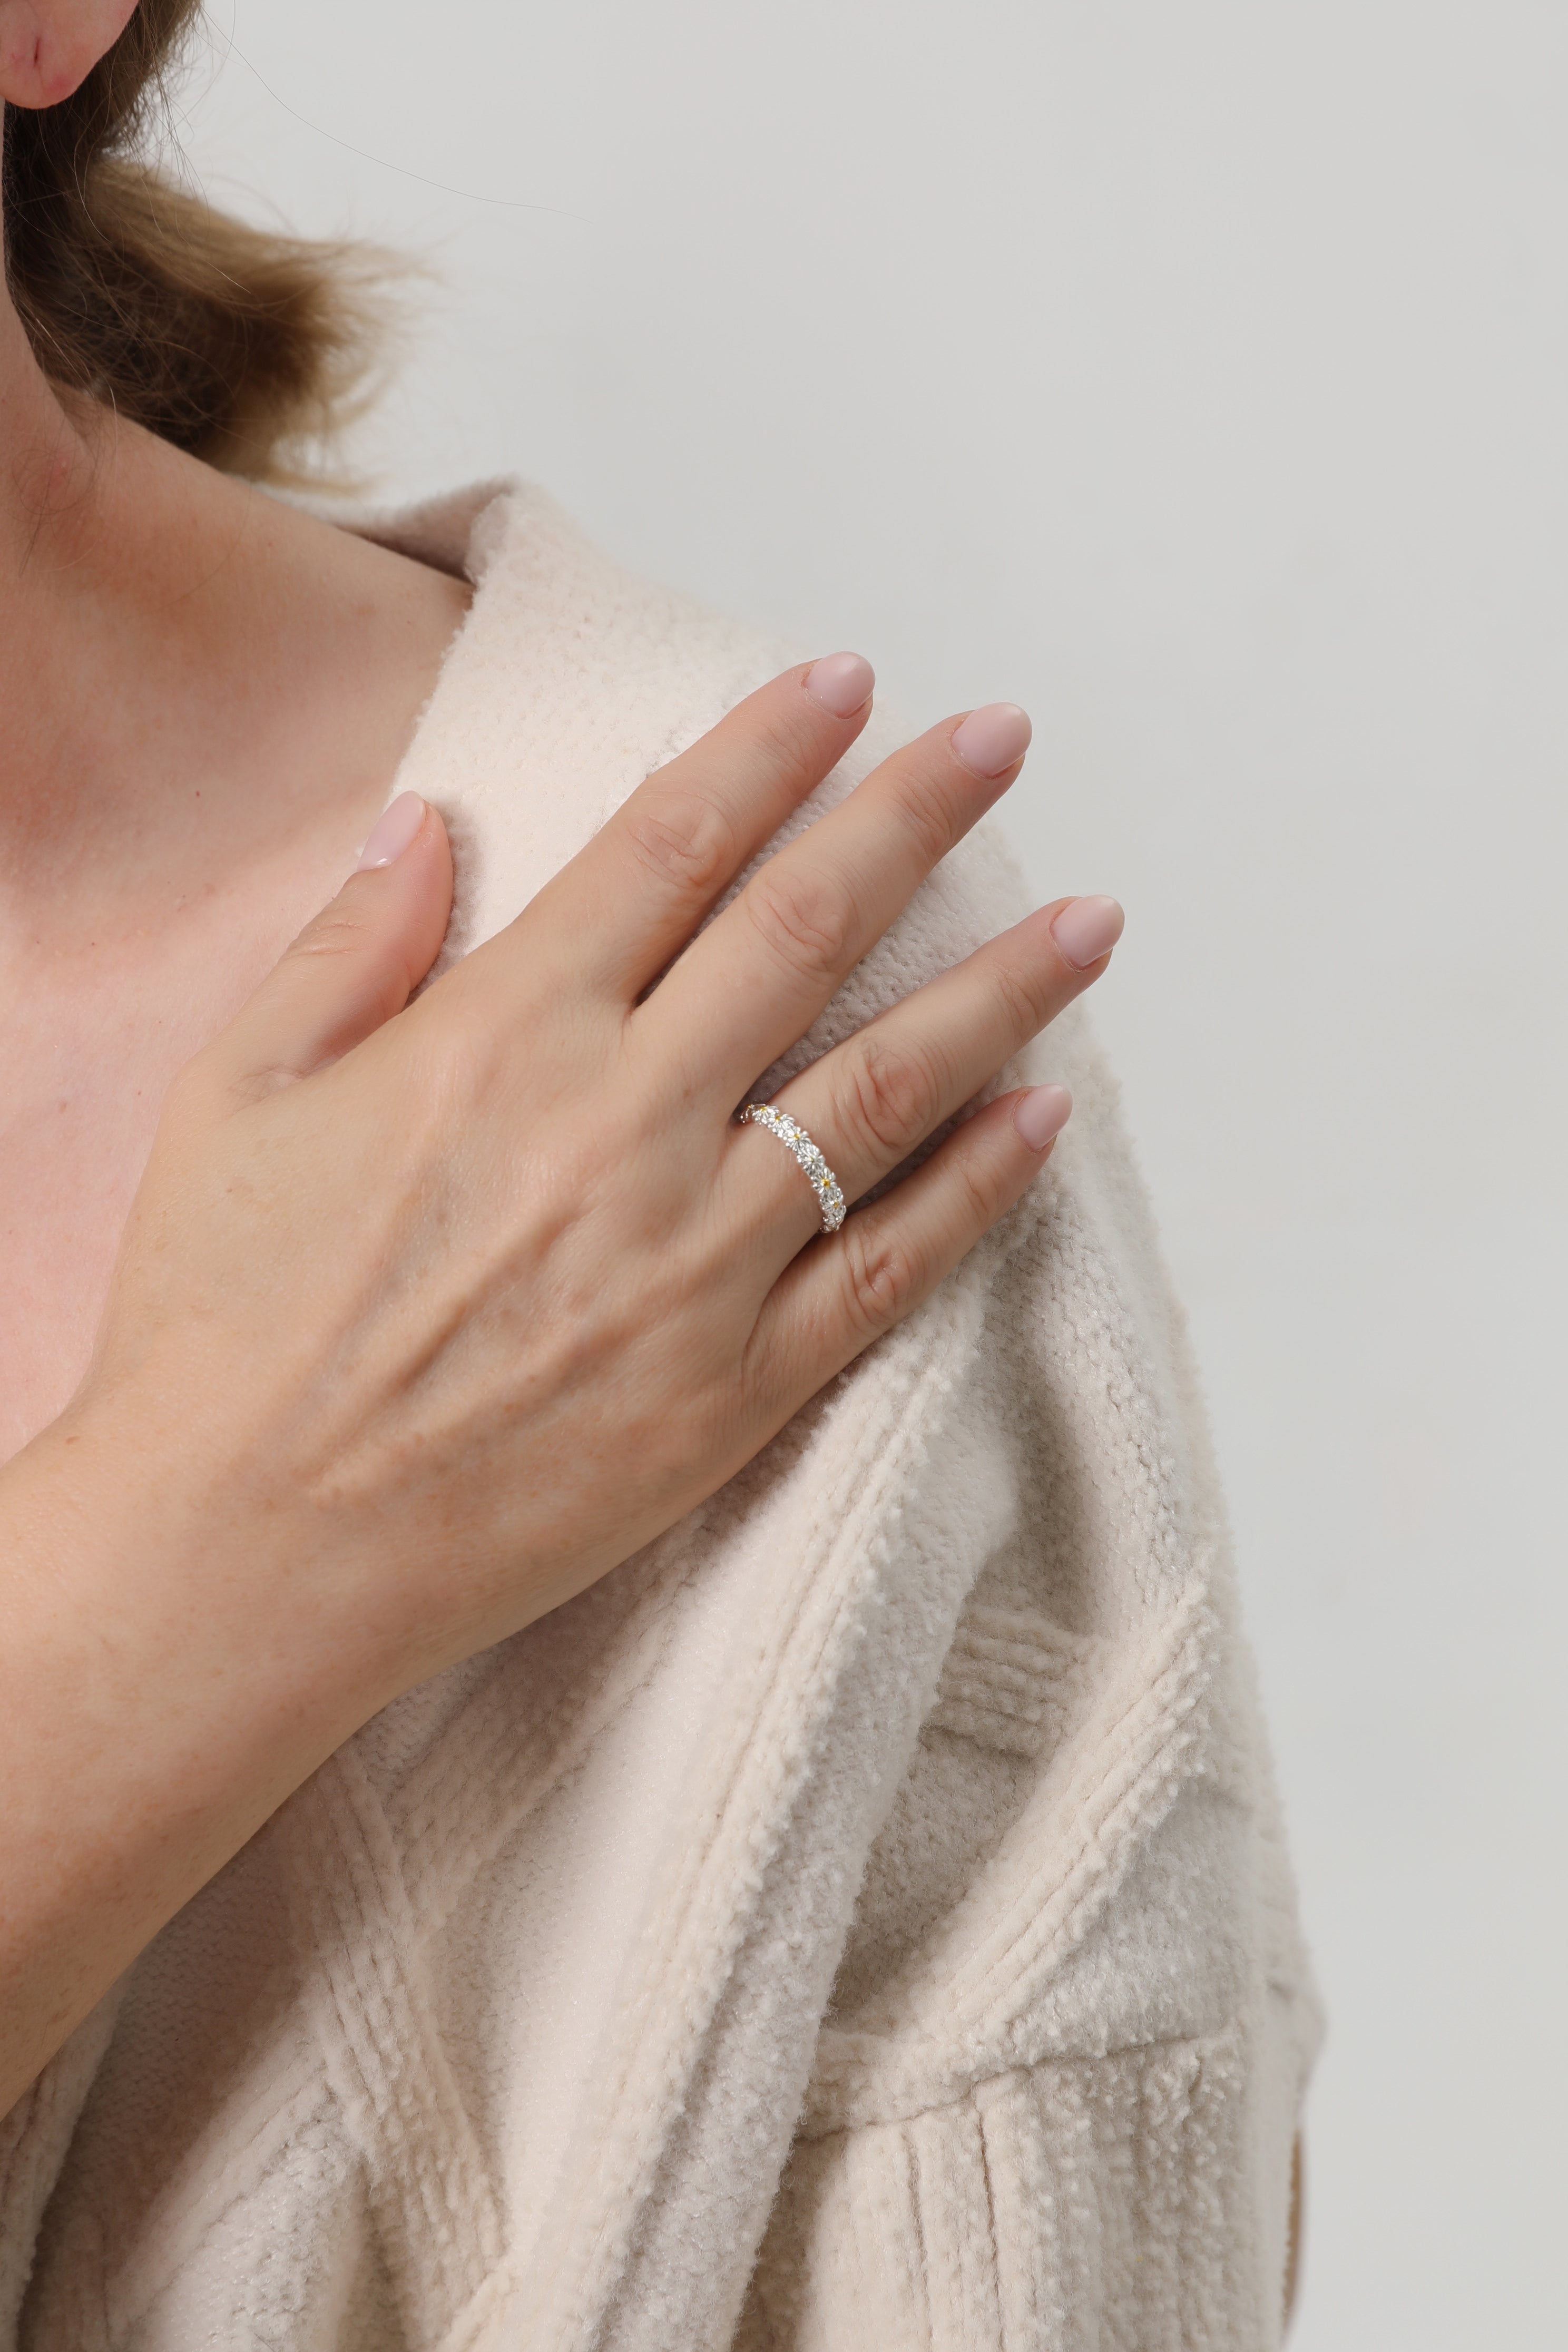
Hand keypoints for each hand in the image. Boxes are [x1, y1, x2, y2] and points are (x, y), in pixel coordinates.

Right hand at [81, 656, 1118, 1689]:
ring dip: (1002, 991)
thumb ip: (347, 947)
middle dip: (916, 816)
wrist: (246, 1552)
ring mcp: (697, 1262)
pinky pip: (892, 1269)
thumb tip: (424, 821)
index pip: (671, 847)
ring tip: (1092, 922)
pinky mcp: (736, 1388)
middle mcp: (624, 1127)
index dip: (769, 749)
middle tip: (1003, 738)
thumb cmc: (222, 1325)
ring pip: (887, 1090)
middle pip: (807, 931)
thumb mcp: (235, 1096)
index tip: (848, 684)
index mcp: (504, 1036)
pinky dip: (981, 1189)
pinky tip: (1047, 1117)